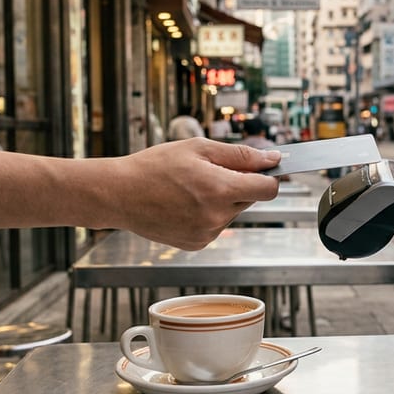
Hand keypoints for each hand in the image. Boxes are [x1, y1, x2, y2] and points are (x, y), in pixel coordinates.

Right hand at [115, 139, 280, 248]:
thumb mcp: (199, 149)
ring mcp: (206, 234)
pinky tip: (185, 204)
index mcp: (220, 190)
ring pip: (233, 212)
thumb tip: (274, 159)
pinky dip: (208, 213)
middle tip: (210, 171)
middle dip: (239, 184)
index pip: (269, 189)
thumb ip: (241, 155)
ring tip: (191, 188)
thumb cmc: (155, 166)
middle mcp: (217, 217)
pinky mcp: (197, 244)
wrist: (119, 194)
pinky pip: (216, 225)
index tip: (263, 168)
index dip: (269, 175)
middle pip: (250, 199)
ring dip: (222, 199)